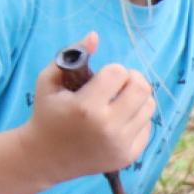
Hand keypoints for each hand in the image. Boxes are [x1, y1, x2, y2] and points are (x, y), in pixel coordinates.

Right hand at [23, 32, 154, 181]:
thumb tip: (95, 35)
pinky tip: (119, 120)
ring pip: (149, 106)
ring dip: (137, 98)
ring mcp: (120, 144)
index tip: (103, 77)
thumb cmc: (46, 114)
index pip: (119, 73)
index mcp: (86, 107)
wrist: (44, 158)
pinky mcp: (127, 156)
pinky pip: (147, 126)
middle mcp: (107, 127)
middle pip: (142, 88)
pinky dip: (137, 119)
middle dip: (132, 79)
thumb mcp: (49, 82)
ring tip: (119, 101)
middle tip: (120, 83)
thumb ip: (71, 54)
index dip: (112, 70)